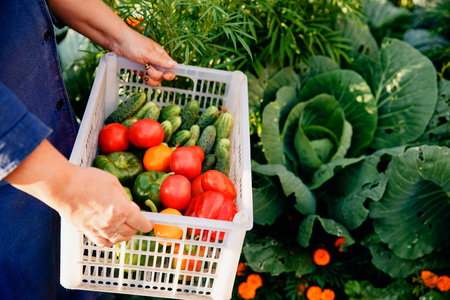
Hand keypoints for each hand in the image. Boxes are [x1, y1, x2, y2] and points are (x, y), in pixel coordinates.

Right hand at [5, 140, 152, 246]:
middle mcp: (112, 223)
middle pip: (130, 232)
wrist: (63, 186)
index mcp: (122, 210)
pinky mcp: (87, 232)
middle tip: (136, 222)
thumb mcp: (113, 183)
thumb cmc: (87, 180)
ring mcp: (99, 229)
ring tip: (126, 229)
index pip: (141, 223)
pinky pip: (103, 243)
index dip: (147, 225)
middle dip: (136, 228)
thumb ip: (126, 198)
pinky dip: (111, 241)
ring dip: (125, 235)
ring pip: (118, 239)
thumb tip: (133, 209)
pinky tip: (112, 237)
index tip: (149, 224)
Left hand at [112, 30, 177, 86]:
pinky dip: (143, 78)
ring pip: (154, 78)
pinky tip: (138, 73)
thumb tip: (174, 64)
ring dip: (149, 78)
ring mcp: (148, 65)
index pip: (171, 68)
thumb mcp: (147, 52)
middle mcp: (156, 61)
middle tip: (147, 68)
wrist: (117, 41)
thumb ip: (160, 60)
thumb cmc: (133, 43)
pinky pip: (146, 78)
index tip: (164, 76)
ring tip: (142, 70)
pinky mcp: (141, 68)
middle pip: (162, 76)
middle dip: (155, 75)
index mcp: (161, 55)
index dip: (170, 74)